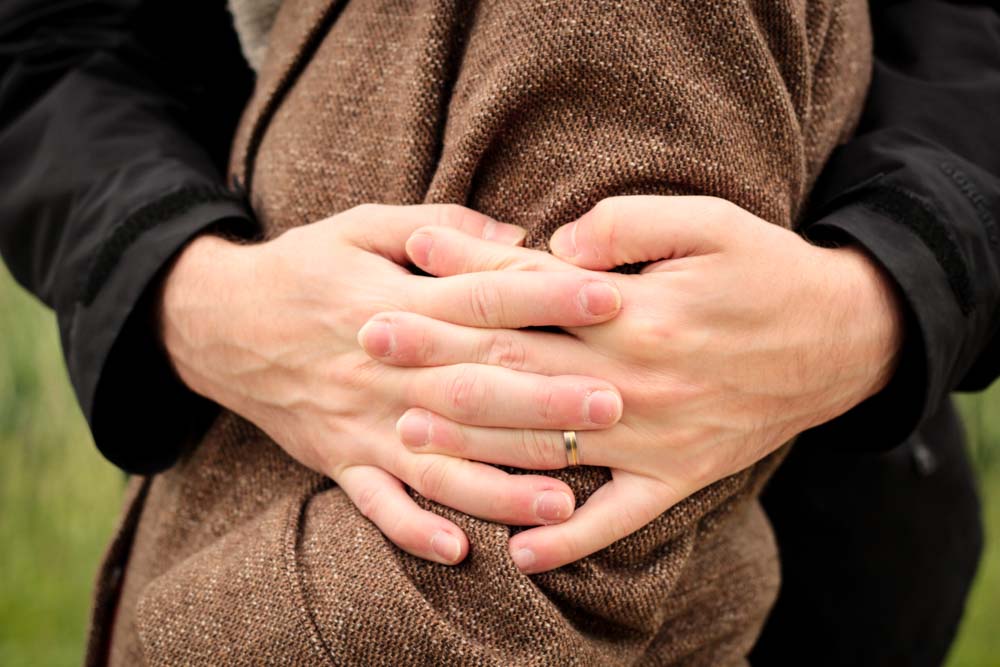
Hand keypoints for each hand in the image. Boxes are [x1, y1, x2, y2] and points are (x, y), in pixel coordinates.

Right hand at [157, 204, 625, 564]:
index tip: (609, 296)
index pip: (483, 300)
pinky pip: (376, 504)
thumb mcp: (361, 224)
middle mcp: (383, 369)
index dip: (547, 296)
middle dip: (546, 398)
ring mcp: (360, 422)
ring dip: (499, 484)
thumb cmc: (304, 267)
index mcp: (394, 301)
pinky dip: (413, 529)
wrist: (217, 322)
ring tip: (563, 500)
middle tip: (614, 403)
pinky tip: (460, 551)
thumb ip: (441, 226)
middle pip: (475, 387)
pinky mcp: (339, 460)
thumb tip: (520, 236)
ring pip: (438, 461)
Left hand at [359, 196, 902, 571]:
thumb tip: (552, 242)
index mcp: (636, 315)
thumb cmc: (764, 269)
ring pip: (546, 449)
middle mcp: (634, 384)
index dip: (457, 286)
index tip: (397, 277)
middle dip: (437, 362)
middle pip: (516, 375)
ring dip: (475, 446)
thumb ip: (624, 226)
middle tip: (370, 351)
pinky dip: (569, 539)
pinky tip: (519, 553)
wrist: (840, 341)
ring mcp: (654, 439)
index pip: (526, 300)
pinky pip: (617, 520)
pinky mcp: (678, 477)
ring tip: (409, 439)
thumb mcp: (705, 221)